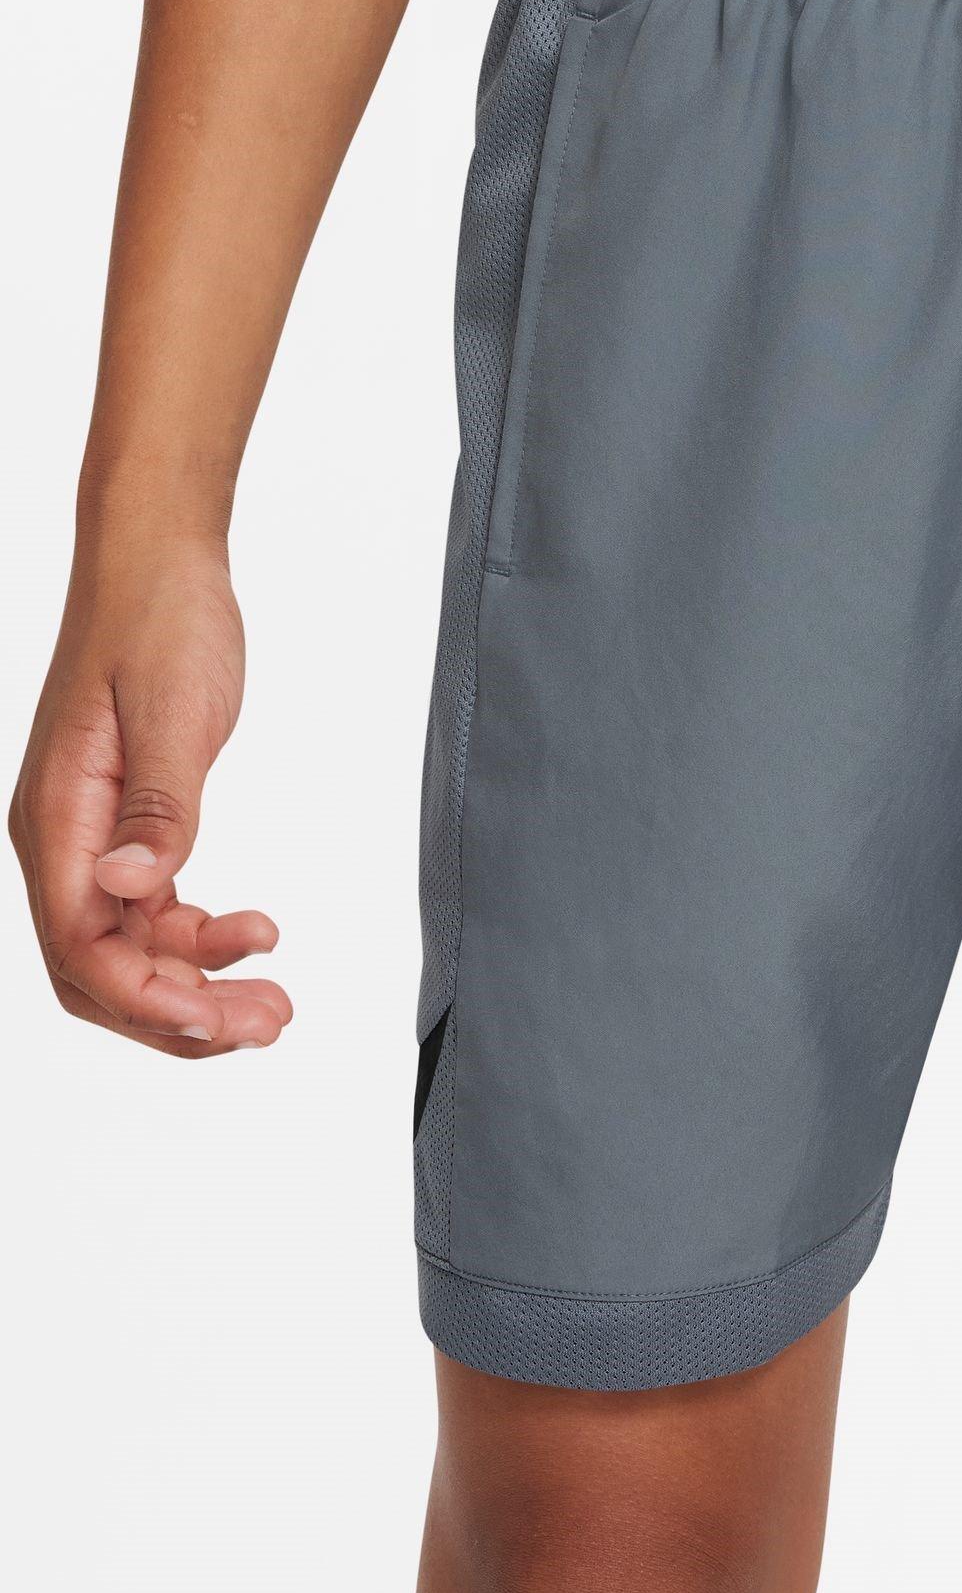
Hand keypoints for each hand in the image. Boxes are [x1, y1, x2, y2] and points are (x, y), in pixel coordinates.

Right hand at [11, 541, 290, 1054]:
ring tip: (275, 1004)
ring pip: (132, 947)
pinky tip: (256, 936)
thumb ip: (160, 807)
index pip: (82, 945)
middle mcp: (62, 839)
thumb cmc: (161, 624)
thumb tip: (128, 884)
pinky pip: (153, 909)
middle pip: (101, 969)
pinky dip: (201, 937)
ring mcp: (92, 836)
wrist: (161, 565)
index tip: (218, 1019)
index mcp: (56, 820)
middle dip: (177, 1014)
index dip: (147, 997)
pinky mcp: (129, 824)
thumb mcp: (174, 715)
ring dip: (197, 984)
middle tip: (267, 1026)